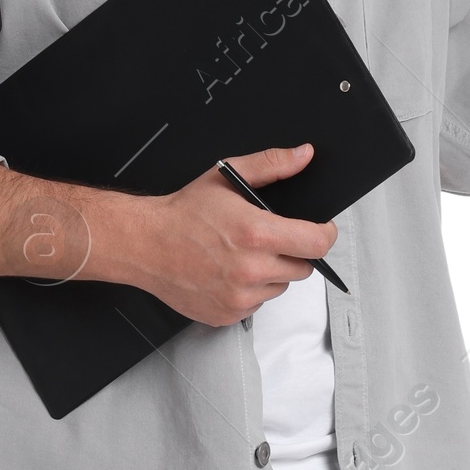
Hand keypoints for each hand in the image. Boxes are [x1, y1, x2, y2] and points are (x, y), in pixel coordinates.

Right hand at [136, 143, 336, 325]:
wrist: (145, 244)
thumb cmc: (183, 213)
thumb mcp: (227, 177)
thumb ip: (271, 165)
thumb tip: (303, 155)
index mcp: (256, 234)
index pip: (317, 244)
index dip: (324, 235)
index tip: (320, 230)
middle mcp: (251, 270)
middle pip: (303, 268)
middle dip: (293, 253)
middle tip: (267, 240)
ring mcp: (240, 296)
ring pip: (280, 287)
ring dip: (271, 274)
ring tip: (242, 256)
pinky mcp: (228, 314)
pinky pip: (257, 305)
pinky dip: (250, 291)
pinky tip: (229, 273)